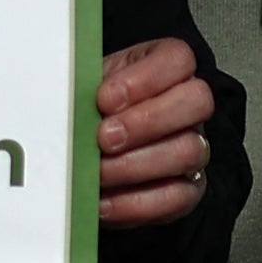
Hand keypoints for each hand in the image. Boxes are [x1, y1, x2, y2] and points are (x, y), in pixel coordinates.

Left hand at [98, 34, 210, 226]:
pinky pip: (177, 197)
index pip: (177, 59)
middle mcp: (188, 106)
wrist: (89, 154)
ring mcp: (194, 146)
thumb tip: (66, 100)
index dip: (144, 79)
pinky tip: (105, 200)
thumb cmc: (92, 113)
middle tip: (103, 138)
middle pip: (195, 102)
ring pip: (188, 151)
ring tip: (98, 172)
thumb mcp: (85, 88)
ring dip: (135, 165)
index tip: (104, 98)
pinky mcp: (188, 188)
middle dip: (145, 122)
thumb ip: (83, 88)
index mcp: (166, 69)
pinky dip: (136, 203)